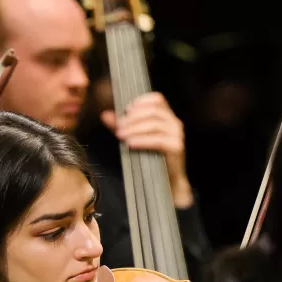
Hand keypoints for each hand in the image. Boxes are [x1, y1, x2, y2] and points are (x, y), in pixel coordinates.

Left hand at [100, 91, 192, 207]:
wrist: (166, 183)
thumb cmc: (151, 159)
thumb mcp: (134, 138)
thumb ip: (121, 126)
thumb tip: (105, 114)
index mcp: (167, 116)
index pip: (157, 98)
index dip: (141, 101)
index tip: (126, 110)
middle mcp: (174, 122)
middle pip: (153, 110)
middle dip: (133, 117)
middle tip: (118, 126)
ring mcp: (176, 134)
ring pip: (154, 124)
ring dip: (134, 128)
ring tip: (120, 135)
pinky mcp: (176, 147)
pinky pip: (158, 139)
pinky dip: (142, 140)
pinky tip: (130, 143)